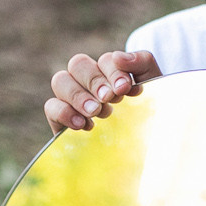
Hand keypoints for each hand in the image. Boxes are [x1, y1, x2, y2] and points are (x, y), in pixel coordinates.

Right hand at [45, 49, 161, 133]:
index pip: (105, 60)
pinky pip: (50, 106)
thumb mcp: (155, 86)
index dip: (113, 72)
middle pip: (78, 63)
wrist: (148, 148)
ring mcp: (72, 100)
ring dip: (78, 95)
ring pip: (60, 80)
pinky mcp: (61, 120)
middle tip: (108, 99)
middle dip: (94, 81)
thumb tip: (118, 57)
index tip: (125, 88)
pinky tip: (83, 124)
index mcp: (111, 72)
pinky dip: (64, 112)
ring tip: (96, 112)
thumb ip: (142, 63)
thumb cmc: (150, 114)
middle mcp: (89, 82)